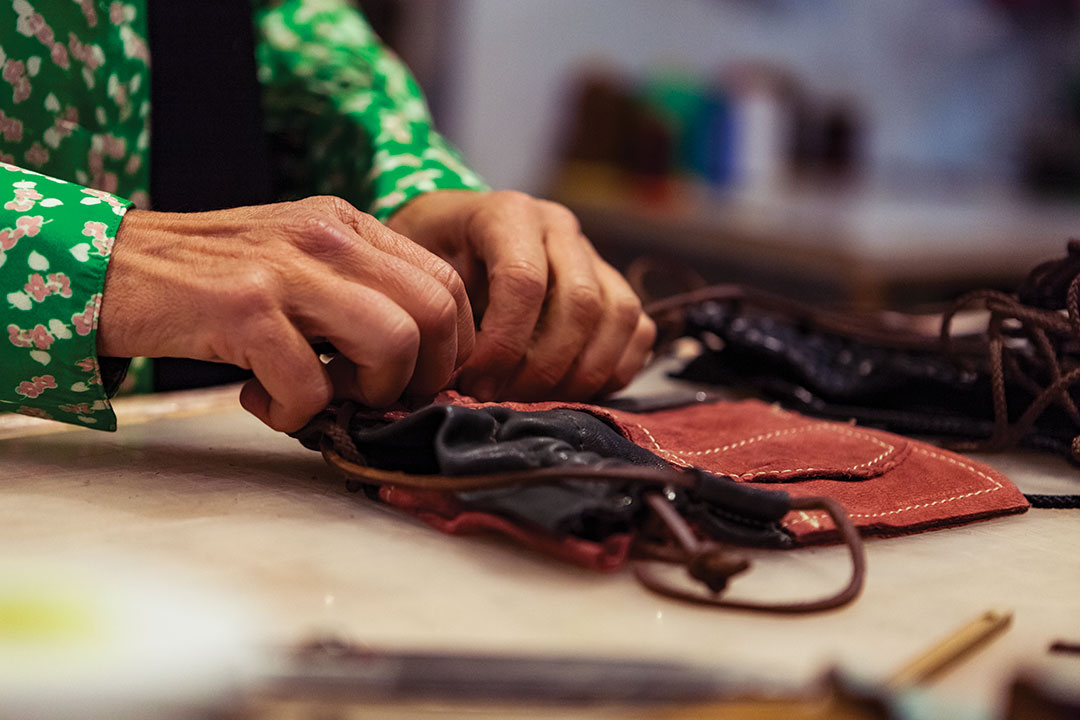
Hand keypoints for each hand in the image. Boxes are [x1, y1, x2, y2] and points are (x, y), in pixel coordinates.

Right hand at [98, 196, 473, 431]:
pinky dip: (292, 412)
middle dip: (421, 376)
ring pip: (392, 342)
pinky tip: (259, 398)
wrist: (111, 267)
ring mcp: (287, 269)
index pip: (446, 283)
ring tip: (320, 395)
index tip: (416, 381)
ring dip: (368, 393)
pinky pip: (310, 386)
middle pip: (437, 313)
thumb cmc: (210, 279)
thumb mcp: (296, 263)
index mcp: (348, 226)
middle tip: (373, 396)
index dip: (449, 347)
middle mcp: (327, 237)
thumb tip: (413, 366)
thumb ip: (355, 296)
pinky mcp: (244, 308)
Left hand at [387, 190, 655, 401]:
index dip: (503, 343)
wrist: (448, 234)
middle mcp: (559, 227)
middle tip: (502, 399)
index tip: (473, 381)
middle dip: (542, 368)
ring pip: (618, 317)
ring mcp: (593, 254)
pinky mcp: (613, 285)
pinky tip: (569, 392)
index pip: (524, 281)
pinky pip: (637, 331)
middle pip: (579, 304)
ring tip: (534, 400)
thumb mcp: (416, 270)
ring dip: (581, 374)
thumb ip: (437, 312)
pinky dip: (612, 371)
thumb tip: (455, 382)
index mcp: (509, 213)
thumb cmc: (427, 257)